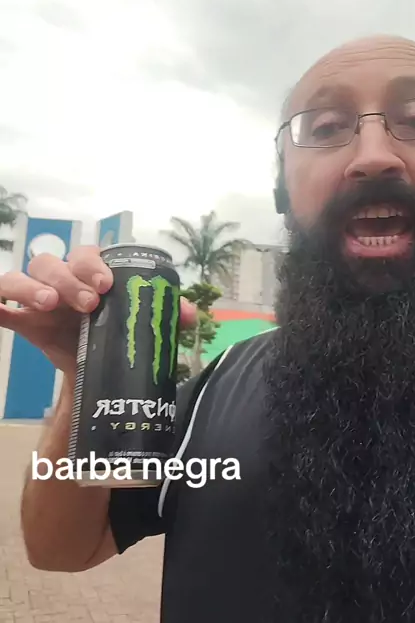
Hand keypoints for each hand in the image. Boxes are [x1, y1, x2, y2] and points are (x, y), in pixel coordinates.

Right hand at [0, 245, 196, 376]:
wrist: (98, 369)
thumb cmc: (118, 332)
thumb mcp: (142, 323)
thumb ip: (165, 314)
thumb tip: (189, 315)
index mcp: (90, 272)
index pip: (87, 253)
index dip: (93, 264)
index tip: (107, 284)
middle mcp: (60, 278)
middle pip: (52, 262)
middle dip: (70, 278)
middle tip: (89, 303)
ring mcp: (36, 297)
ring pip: (21, 276)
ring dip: (32, 286)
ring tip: (49, 304)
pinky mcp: (22, 320)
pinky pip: (1, 304)